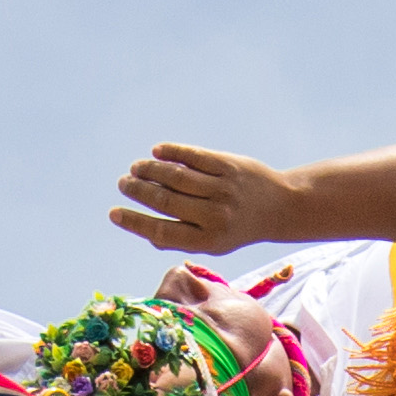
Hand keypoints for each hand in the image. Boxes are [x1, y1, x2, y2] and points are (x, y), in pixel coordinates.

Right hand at [107, 143, 315, 256]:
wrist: (281, 207)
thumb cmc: (238, 227)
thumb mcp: (214, 243)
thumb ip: (183, 239)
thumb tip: (147, 234)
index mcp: (209, 240)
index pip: (162, 231)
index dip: (135, 223)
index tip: (114, 213)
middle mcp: (216, 215)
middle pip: (166, 200)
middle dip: (139, 191)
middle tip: (123, 183)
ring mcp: (223, 188)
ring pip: (177, 176)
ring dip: (150, 170)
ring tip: (136, 168)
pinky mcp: (229, 165)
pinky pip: (194, 156)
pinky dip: (173, 152)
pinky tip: (157, 152)